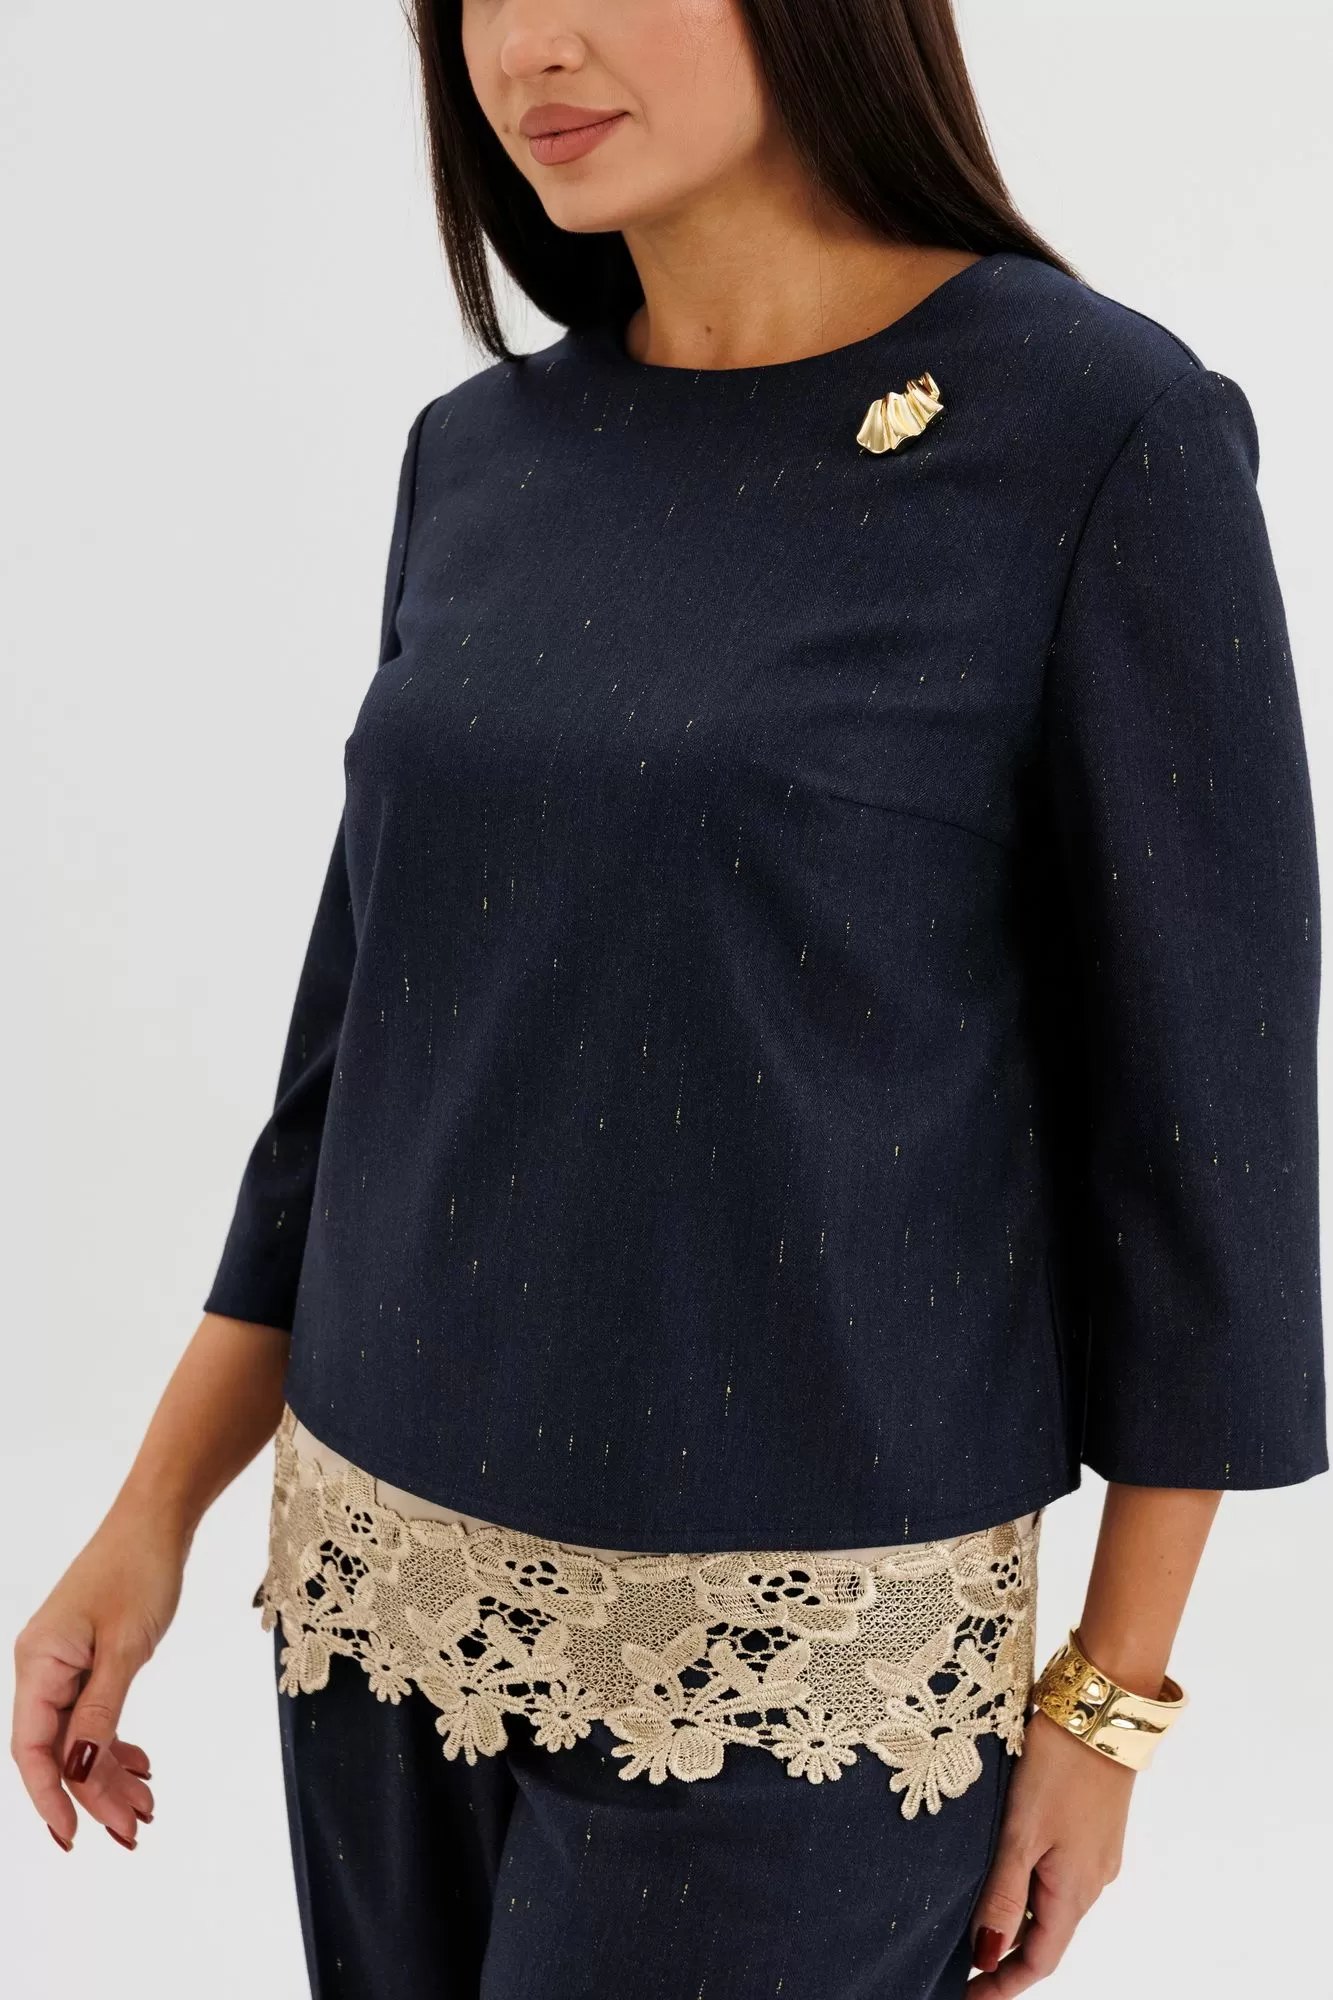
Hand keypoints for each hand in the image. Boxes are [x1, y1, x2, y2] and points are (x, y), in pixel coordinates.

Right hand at [11, 1501, 188, 1850]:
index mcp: (38, 1663)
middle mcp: (42, 1667)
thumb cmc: (139, 1570)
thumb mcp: (126, 1648)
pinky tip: (140, 1764)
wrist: (157, 1520)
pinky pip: (93, 1713)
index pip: (32, 1748)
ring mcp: (64, 1663)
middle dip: (94, 1793)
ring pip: (80, 1735)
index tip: (72, 1836)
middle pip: (60, 1748)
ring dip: (110, 1772)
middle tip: (133, 1830)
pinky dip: (115, 1741)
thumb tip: (75, 1769)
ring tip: (145, 1808)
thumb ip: (100, 1712)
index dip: (48, 1797)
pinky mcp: (86, 1658)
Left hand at [966, 1708, 1132, 1989]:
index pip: (1040, 1960)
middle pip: (1047, 1937)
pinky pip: (1060, 1874)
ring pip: (1052, 1904)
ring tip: (974, 1921)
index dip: (1004, 1983)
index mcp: (1075, 1890)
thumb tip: (989, 1956)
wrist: (1099, 1707)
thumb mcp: (1021, 1832)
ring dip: (1018, 1920)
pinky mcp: (1092, 1827)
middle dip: (1008, 1956)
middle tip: (962, 1965)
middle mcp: (1092, 1880)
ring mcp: (1095, 1853)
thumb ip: (1003, 1895)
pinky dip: (1032, 1886)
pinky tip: (1005, 1871)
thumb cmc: (1060, 1764)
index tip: (968, 1997)